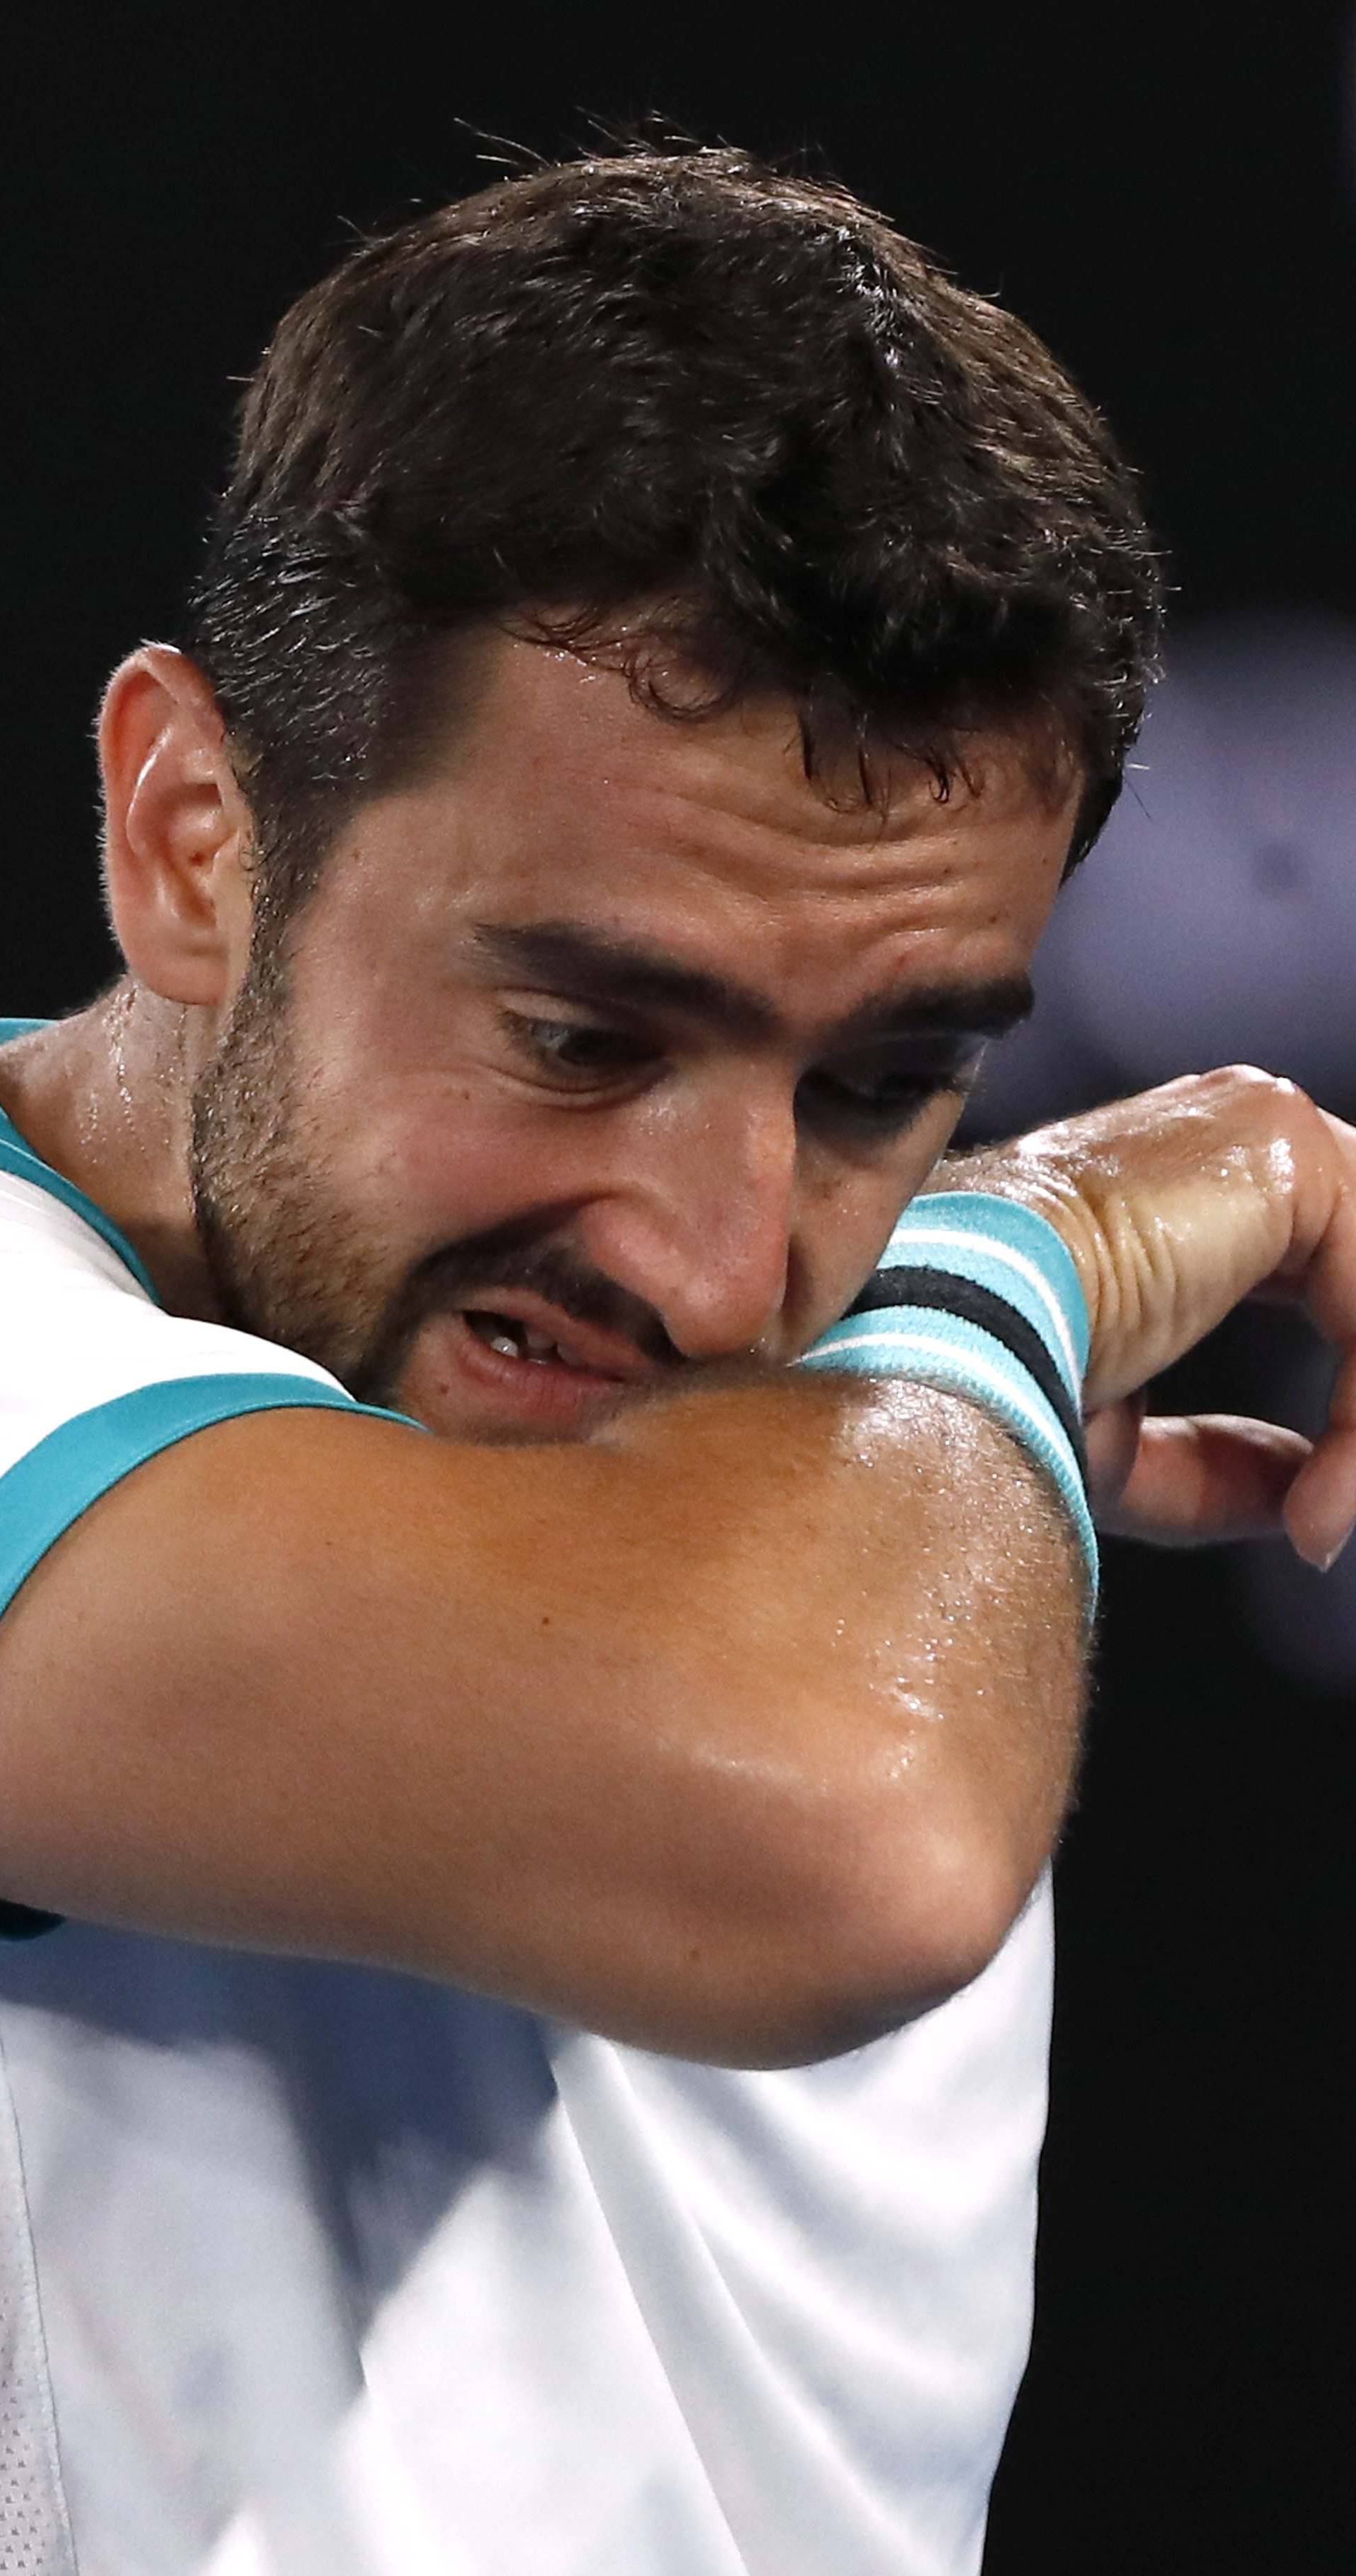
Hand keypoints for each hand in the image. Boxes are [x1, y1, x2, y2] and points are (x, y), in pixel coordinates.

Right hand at [950, 1069, 1355, 1568]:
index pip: (1304, 1283)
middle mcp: (1209, 1138)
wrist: (947, 1336)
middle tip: (1338, 1506)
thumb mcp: (1116, 1443)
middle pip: (1350, 1274)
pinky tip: (1331, 1477)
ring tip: (1328, 1512)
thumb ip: (1216, 1460)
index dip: (1331, 1412)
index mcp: (1158, 1188)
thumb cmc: (981, 1380)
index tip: (1311, 1518)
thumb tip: (1299, 1501)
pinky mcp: (1284, 1142)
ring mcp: (1247, 1125)